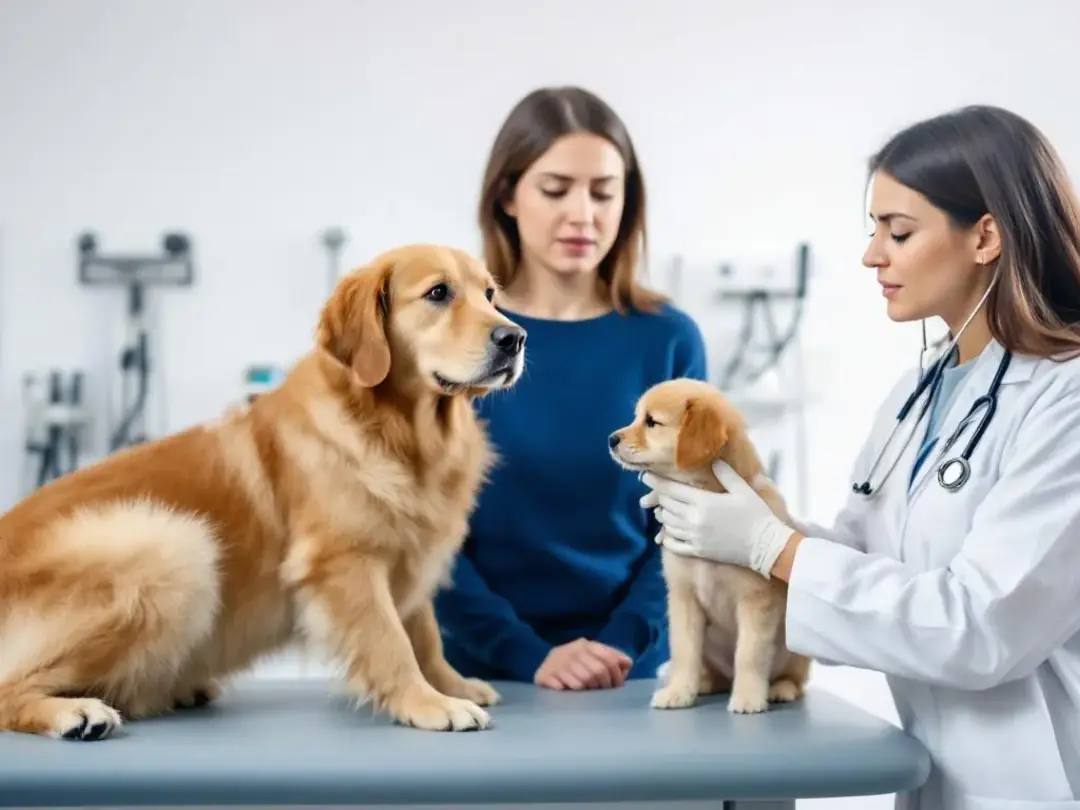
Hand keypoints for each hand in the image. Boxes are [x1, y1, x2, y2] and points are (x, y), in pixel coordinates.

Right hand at [533, 638, 631, 689]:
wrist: (546, 664)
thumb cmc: (577, 663)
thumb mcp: (594, 655)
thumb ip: (612, 656)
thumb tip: (627, 662)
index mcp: (585, 645)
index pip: (608, 657)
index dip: (616, 674)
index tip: (616, 685)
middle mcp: (571, 651)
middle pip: (597, 671)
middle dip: (604, 685)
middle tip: (603, 691)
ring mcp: (557, 663)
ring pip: (582, 682)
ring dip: (588, 690)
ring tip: (588, 692)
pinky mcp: (544, 675)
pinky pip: (565, 688)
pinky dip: (570, 692)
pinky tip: (570, 692)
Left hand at [639, 461, 794, 577]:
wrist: (766, 546)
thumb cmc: (756, 515)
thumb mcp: (743, 490)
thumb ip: (725, 474)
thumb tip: (713, 460)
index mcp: (703, 502)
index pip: (671, 490)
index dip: (656, 482)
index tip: (646, 476)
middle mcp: (694, 520)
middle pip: (667, 506)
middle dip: (659, 497)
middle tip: (656, 491)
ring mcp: (695, 537)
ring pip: (668, 524)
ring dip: (663, 515)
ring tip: (663, 509)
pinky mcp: (698, 551)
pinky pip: (674, 545)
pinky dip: (667, 538)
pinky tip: (666, 534)